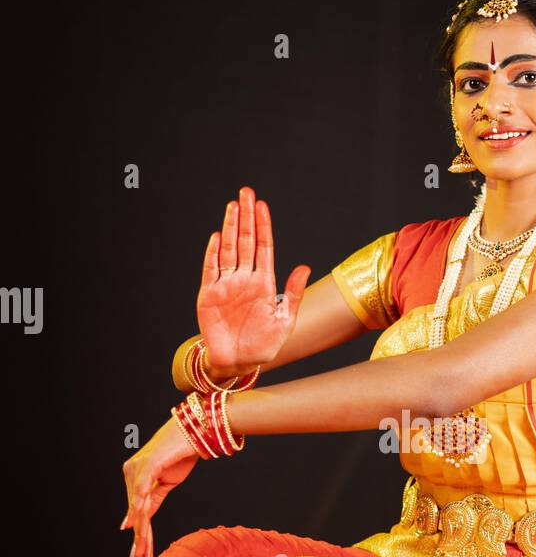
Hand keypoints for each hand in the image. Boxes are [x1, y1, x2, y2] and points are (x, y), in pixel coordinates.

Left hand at [120, 417, 199, 556]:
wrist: (195, 429)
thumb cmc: (182, 451)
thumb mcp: (168, 482)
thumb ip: (153, 499)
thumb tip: (140, 519)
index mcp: (136, 477)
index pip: (138, 512)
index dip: (141, 536)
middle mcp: (132, 473)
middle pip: (136, 514)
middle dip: (140, 541)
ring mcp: (138, 469)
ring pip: (139, 509)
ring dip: (141, 533)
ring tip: (142, 553)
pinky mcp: (148, 465)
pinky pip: (143, 493)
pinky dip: (140, 510)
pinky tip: (137, 526)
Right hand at [197, 185, 310, 370]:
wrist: (238, 363)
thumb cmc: (263, 345)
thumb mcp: (285, 321)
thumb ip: (292, 294)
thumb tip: (305, 267)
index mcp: (263, 283)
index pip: (264, 247)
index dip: (263, 226)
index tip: (262, 205)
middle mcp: (244, 279)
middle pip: (245, 242)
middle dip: (246, 217)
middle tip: (245, 193)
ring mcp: (226, 285)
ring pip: (229, 250)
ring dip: (231, 228)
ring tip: (233, 206)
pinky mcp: (209, 295)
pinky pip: (211, 270)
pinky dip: (213, 253)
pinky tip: (218, 237)